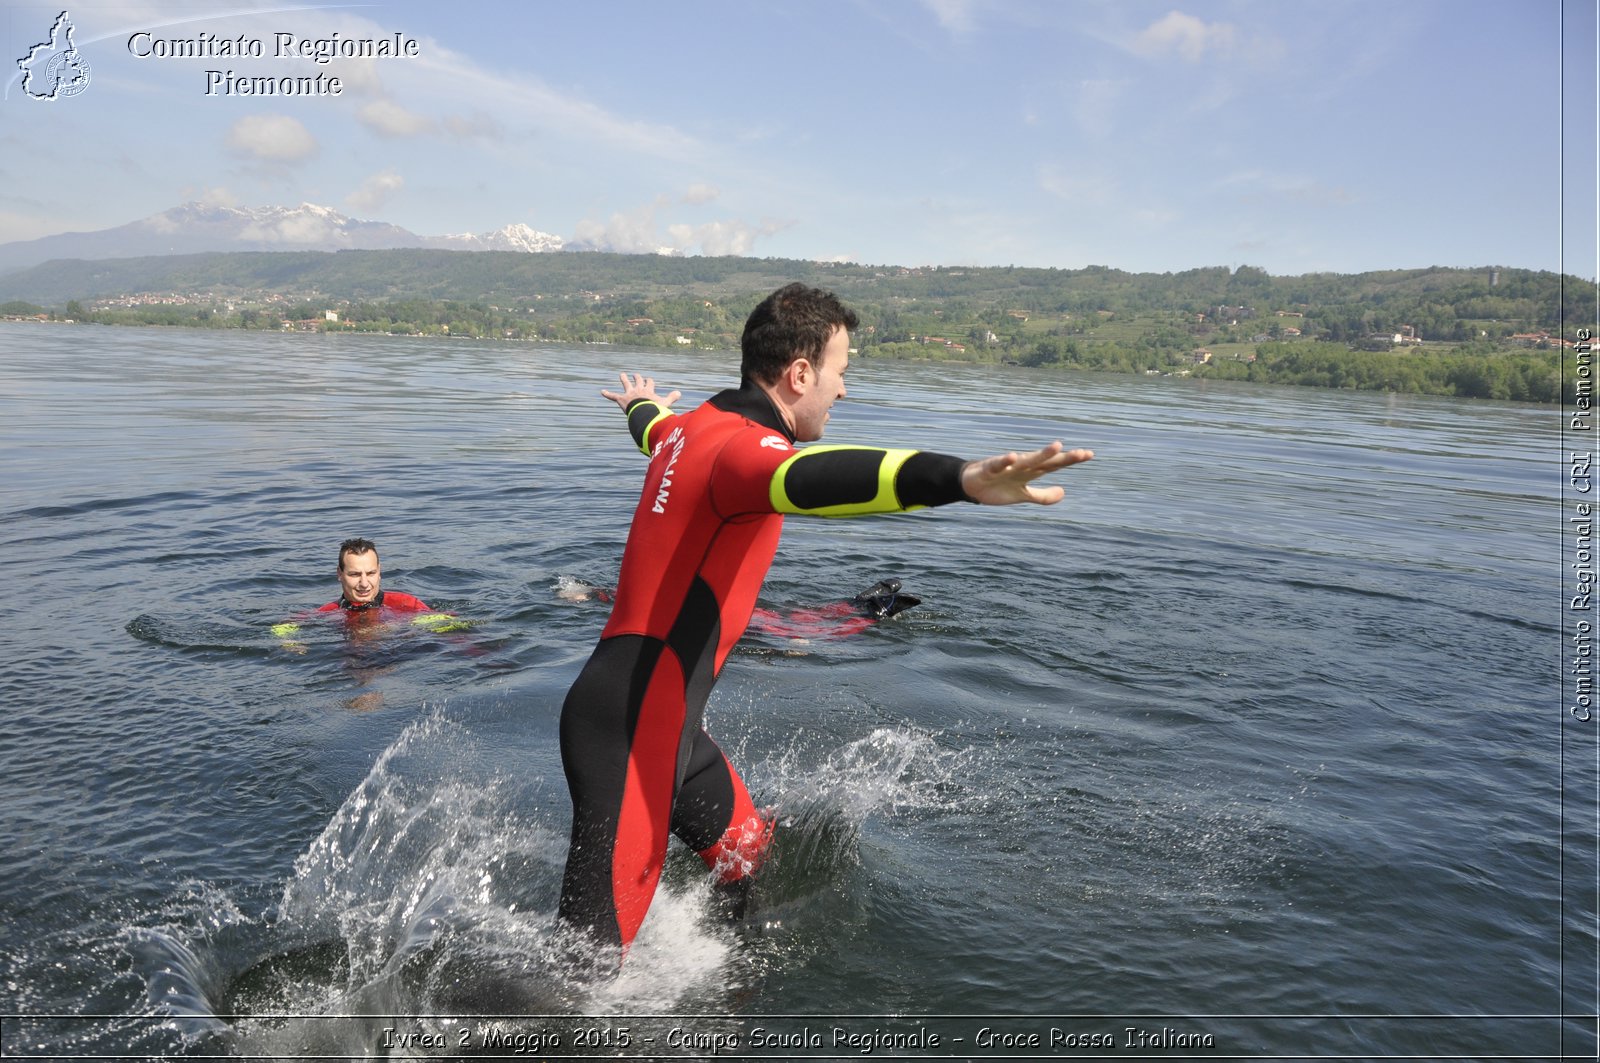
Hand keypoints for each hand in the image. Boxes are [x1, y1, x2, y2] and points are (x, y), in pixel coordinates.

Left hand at [601, 372, 679, 411]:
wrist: (643, 412)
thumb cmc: (654, 409)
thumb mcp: (665, 404)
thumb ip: (671, 398)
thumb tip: (680, 392)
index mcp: (648, 390)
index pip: (649, 383)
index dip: (649, 381)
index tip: (649, 380)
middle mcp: (638, 389)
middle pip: (638, 380)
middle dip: (637, 377)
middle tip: (635, 375)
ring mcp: (629, 393)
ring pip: (626, 384)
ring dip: (623, 379)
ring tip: (621, 375)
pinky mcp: (621, 399)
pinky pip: (613, 396)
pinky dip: (607, 394)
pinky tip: (602, 391)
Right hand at [960, 441, 1093, 504]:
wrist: (971, 485)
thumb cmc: (999, 487)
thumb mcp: (1024, 495)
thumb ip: (1043, 496)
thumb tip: (1064, 492)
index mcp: (1032, 471)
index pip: (1055, 464)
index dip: (1071, 460)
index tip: (1089, 454)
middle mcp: (1023, 465)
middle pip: (1046, 461)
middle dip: (1063, 457)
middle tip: (1081, 454)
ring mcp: (1008, 466)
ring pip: (1027, 459)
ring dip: (1041, 453)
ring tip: (1057, 446)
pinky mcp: (990, 468)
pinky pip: (998, 464)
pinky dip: (1005, 460)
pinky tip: (1013, 456)